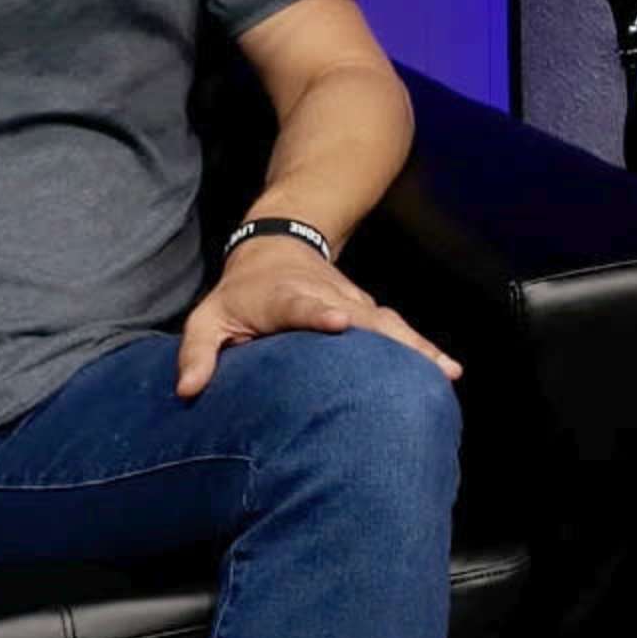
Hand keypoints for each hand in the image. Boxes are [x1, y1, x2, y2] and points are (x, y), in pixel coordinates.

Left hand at [179, 238, 460, 399]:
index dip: (320, 314)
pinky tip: (447, 371)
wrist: (278, 246)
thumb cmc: (240, 295)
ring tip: (444, 373)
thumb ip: (198, 352)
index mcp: (284, 298)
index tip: (340, 323)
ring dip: (416, 346)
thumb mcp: (208, 317)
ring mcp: (352, 302)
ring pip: (387, 323)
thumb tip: (189, 391)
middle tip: (416, 365)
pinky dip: (423, 348)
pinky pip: (397, 330)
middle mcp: (326, 297)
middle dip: (390, 338)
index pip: (302, 306)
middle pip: (361, 317)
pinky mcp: (368, 311)